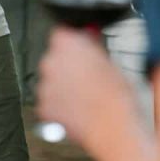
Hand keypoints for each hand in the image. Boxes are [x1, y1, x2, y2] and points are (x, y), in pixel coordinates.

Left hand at [37, 27, 134, 150]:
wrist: (113, 126)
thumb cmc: (116, 94)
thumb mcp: (108, 59)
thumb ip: (90, 44)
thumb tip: (86, 37)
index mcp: (66, 44)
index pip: (62, 34)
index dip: (73, 44)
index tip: (79, 50)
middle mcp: (51, 62)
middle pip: (54, 58)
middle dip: (67, 65)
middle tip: (85, 75)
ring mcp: (45, 86)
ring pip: (51, 80)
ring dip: (62, 85)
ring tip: (84, 96)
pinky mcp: (44, 107)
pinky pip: (49, 101)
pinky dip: (59, 105)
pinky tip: (77, 109)